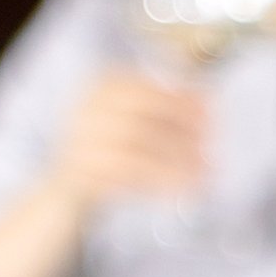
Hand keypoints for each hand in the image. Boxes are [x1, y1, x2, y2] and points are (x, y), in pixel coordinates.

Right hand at [50, 67, 211, 207]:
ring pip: (135, 155)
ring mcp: (78, 145)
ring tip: (202, 173)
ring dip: (174, 165)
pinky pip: (126, 181)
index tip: (210, 117)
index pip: (143, 91)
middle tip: (209, 149)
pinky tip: (181, 188)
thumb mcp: (136, 117)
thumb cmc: (112, 146)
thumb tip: (208, 101)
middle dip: (180, 137)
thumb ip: (168, 106)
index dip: (180, 103)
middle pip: (140, 124)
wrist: (65, 187)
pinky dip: (158, 184)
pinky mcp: (79, 176)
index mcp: (100, 88)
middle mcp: (84, 113)